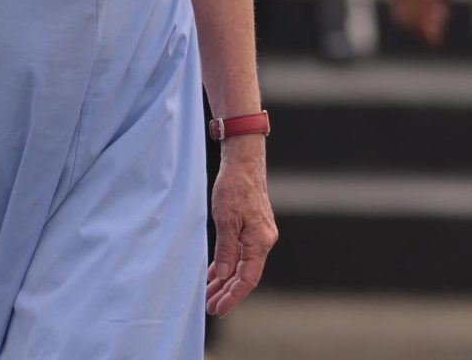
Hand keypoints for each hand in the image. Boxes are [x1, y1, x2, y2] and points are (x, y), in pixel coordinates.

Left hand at [207, 136, 275, 314]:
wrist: (243, 163)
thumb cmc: (235, 188)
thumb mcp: (226, 220)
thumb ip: (226, 251)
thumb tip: (225, 276)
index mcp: (260, 241)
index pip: (248, 278)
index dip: (233, 296)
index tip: (218, 309)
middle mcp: (262, 241)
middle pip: (245, 276)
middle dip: (227, 293)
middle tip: (209, 307)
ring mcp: (257, 235)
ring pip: (241, 266)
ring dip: (225, 282)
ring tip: (208, 296)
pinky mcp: (250, 229)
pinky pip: (239, 254)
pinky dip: (226, 266)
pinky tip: (214, 275)